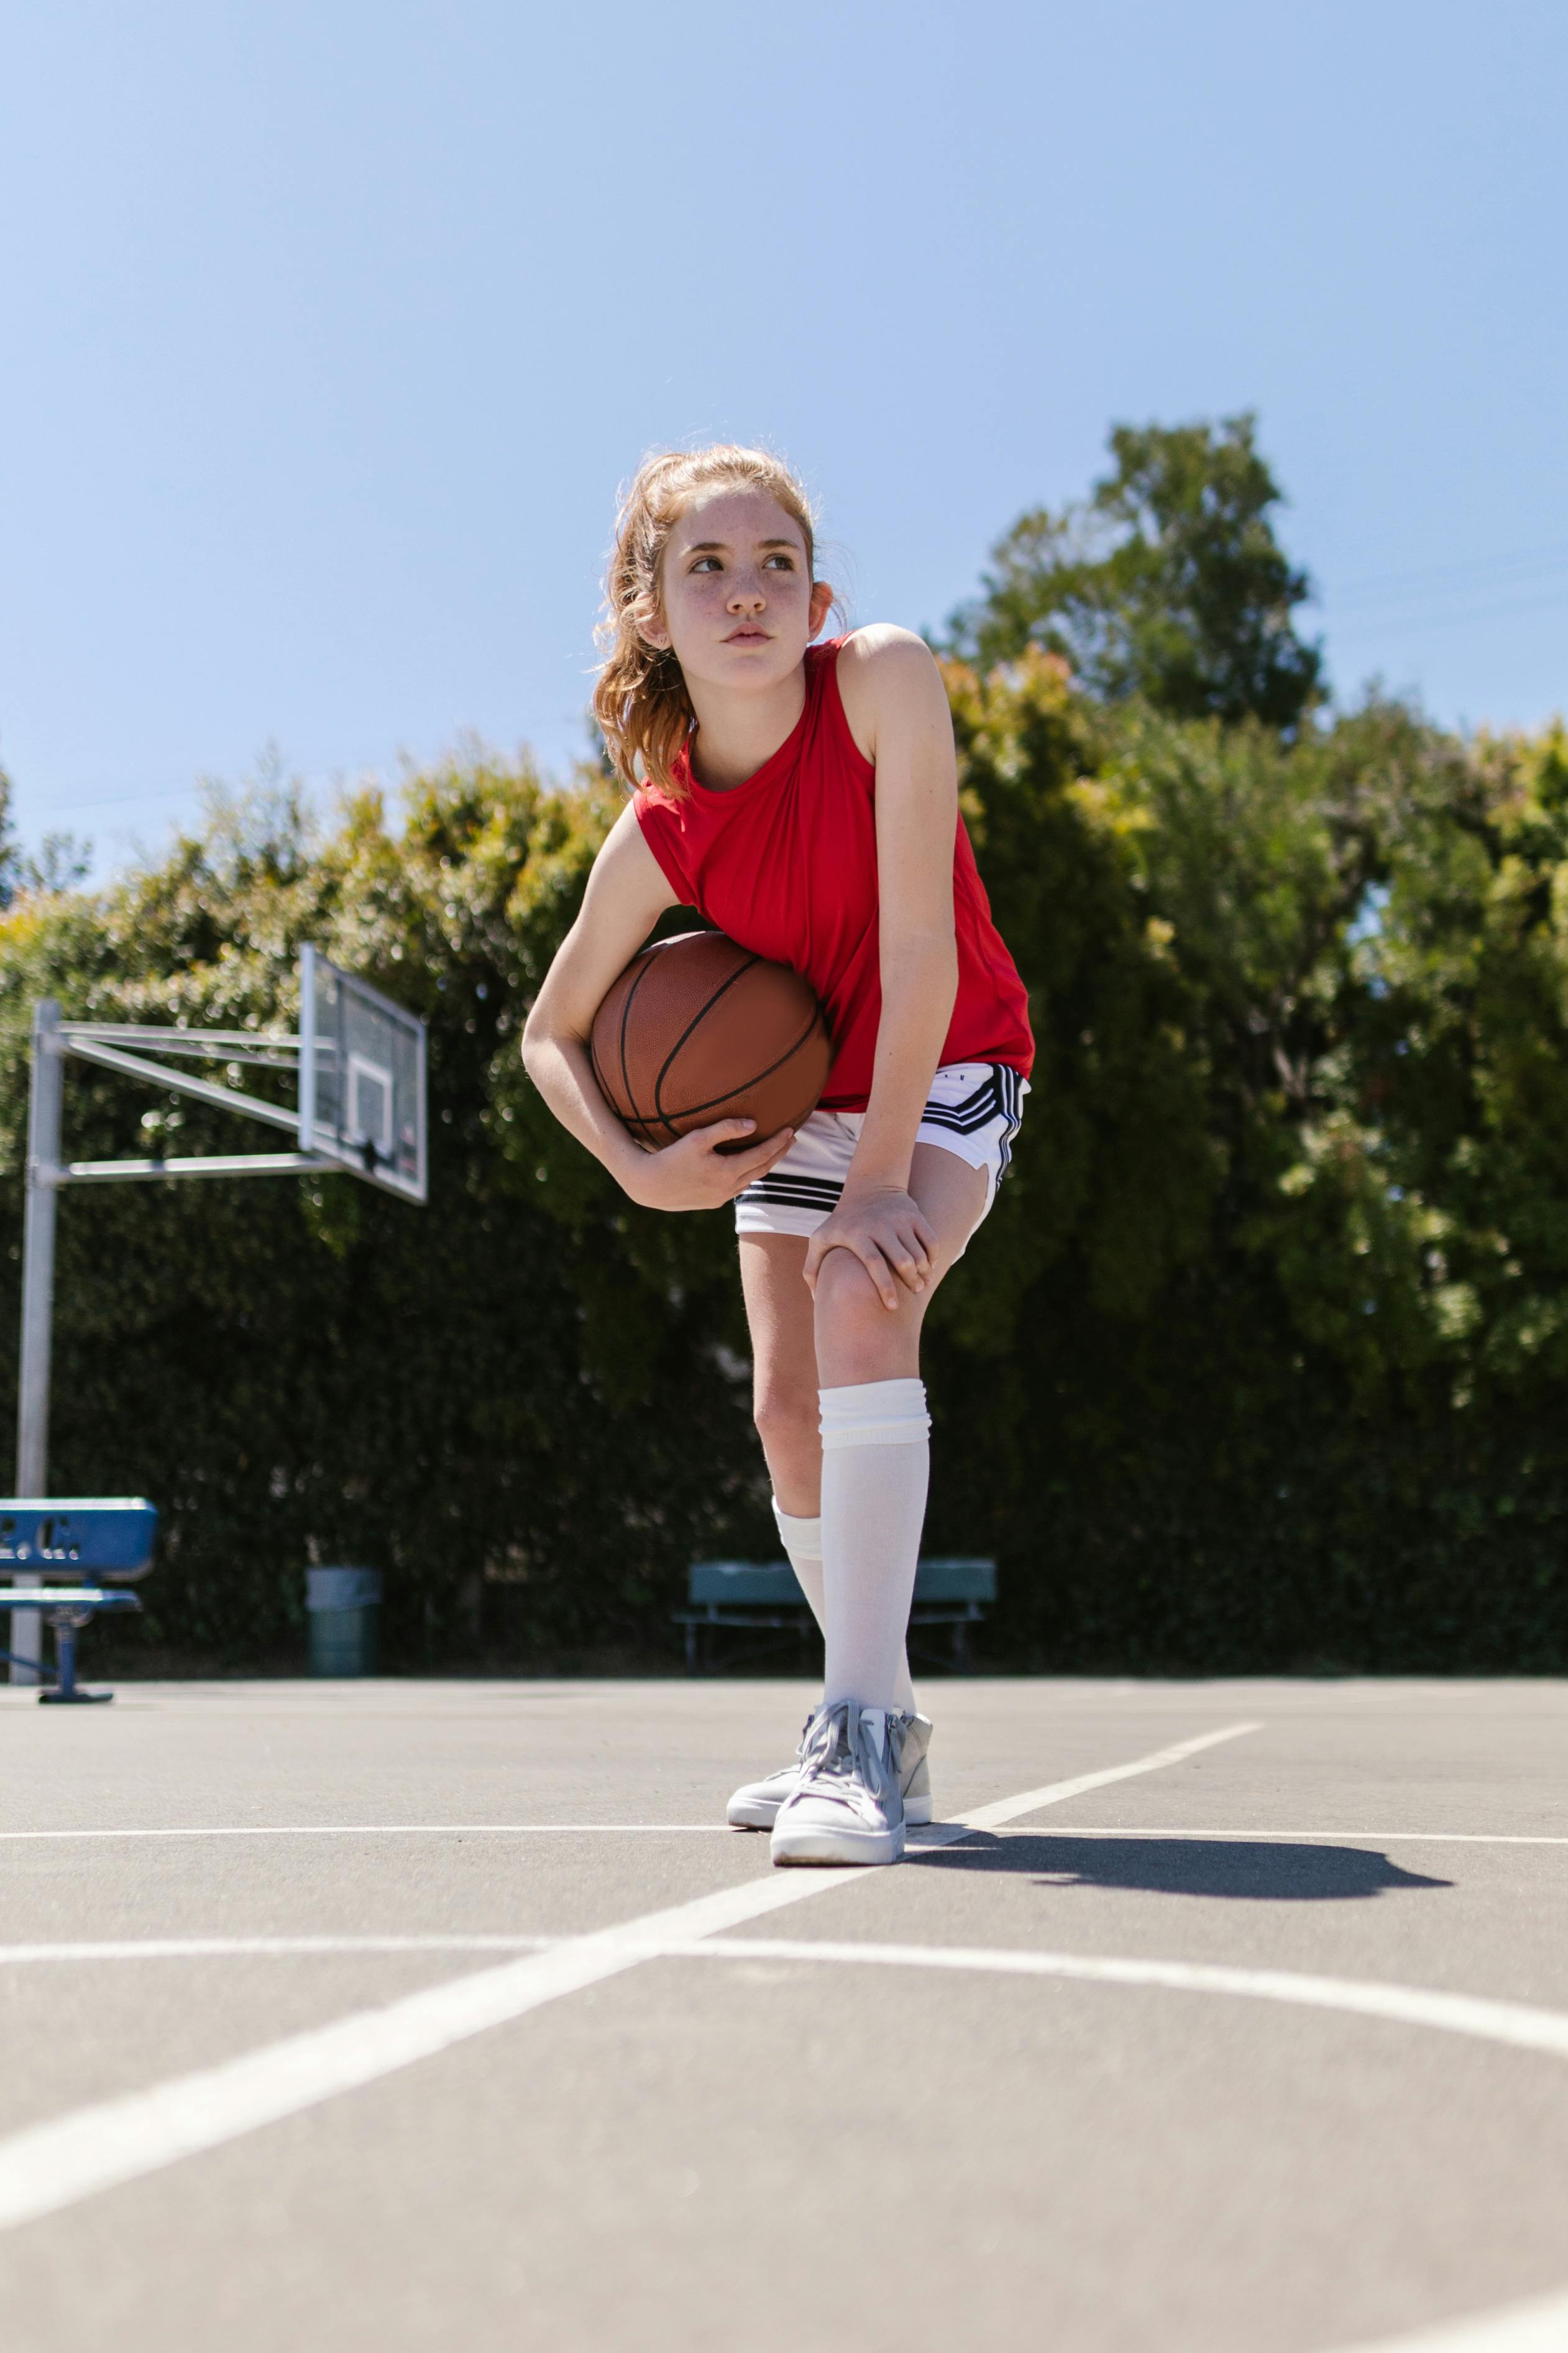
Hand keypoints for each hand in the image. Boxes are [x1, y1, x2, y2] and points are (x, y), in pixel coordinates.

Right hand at [621, 1118, 793, 1212]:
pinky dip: (751, 1173)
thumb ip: (725, 1129)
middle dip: (779, 1153)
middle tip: (791, 1138)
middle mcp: (729, 1188)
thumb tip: (753, 1124)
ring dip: (766, 1164)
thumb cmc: (671, 1158)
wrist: (650, 1187)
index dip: (778, 1142)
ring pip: (752, 1179)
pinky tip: (750, 1166)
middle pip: (763, 1169)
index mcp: (728, 1172)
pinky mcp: (714, 1202)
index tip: (791, 1130)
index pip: (762, 1155)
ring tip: (775, 1151)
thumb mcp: (697, 1138)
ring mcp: (722, 1197)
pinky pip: (739, 1186)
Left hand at [802, 1186, 935, 1309]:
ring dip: (923, 1273)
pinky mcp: (914, 1214)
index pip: (874, 1264)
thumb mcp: (820, 1239)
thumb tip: (814, 1298)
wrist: (869, 1187)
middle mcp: (879, 1225)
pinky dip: (932, 1257)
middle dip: (911, 1282)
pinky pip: (930, 1241)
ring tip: (920, 1285)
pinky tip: (928, 1268)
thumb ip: (811, 1268)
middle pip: (902, 1260)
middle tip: (914, 1293)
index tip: (892, 1307)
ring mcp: (899, 1219)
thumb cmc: (842, 1222)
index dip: (885, 1287)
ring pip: (918, 1253)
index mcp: (857, 1234)